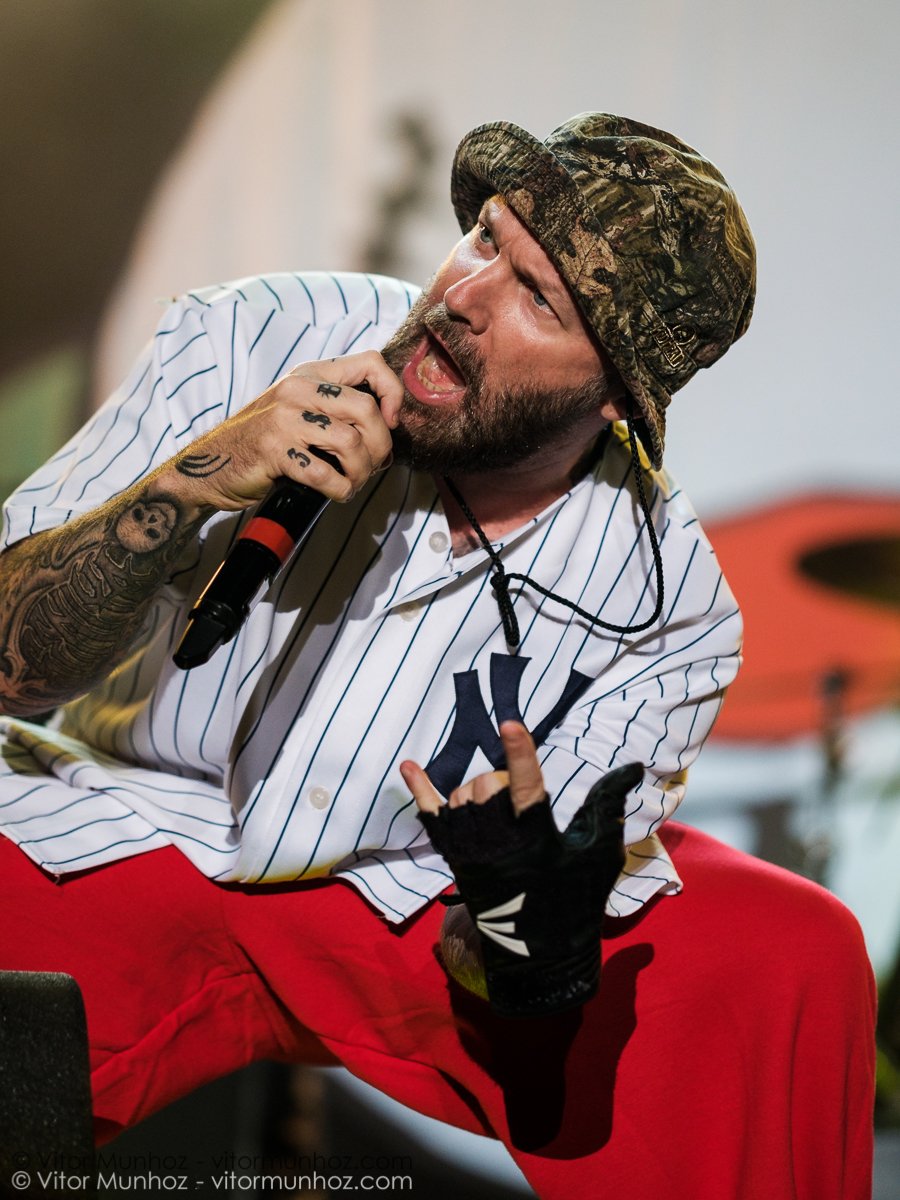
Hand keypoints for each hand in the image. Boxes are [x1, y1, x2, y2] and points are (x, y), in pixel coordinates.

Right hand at [163, 350, 403, 514]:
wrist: (209, 466)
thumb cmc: (263, 443)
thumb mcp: (297, 410)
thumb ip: (335, 408)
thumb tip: (388, 426)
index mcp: (309, 374)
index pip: (371, 362)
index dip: (392, 393)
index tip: (390, 422)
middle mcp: (297, 389)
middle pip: (367, 410)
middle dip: (382, 446)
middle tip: (374, 466)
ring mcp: (284, 419)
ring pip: (351, 443)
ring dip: (361, 472)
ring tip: (353, 482)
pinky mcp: (274, 451)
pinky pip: (325, 473)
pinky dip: (340, 490)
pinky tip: (336, 493)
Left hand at [402, 723, 642, 1017]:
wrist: (540, 954)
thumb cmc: (576, 899)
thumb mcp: (599, 853)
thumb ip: (608, 805)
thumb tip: (631, 766)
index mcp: (536, 839)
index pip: (526, 787)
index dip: (520, 753)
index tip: (510, 723)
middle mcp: (497, 843)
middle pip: (487, 785)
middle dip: (504, 778)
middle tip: (520, 800)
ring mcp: (470, 851)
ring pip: (461, 796)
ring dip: (478, 790)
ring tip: (498, 809)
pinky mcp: (453, 859)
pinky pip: (430, 818)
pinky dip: (420, 790)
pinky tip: (409, 765)